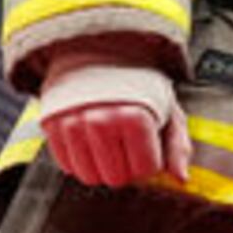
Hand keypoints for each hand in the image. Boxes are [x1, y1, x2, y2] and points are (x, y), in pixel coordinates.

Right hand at [38, 49, 190, 186]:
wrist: (99, 54)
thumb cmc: (140, 89)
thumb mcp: (168, 110)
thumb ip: (178, 146)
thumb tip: (181, 178)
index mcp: (135, 117)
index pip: (145, 170)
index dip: (149, 163)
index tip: (147, 145)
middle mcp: (101, 120)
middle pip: (116, 178)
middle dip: (125, 168)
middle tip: (127, 145)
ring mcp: (72, 122)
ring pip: (89, 176)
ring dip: (101, 168)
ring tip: (108, 144)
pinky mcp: (51, 124)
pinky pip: (66, 166)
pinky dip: (79, 161)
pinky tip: (89, 142)